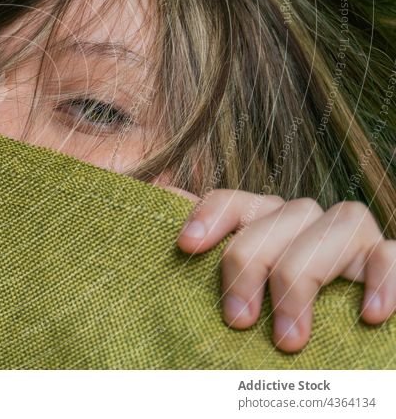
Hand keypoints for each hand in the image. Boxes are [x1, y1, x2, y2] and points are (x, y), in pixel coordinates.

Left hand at [165, 187, 395, 352]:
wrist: (342, 338)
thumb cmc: (273, 314)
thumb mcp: (238, 290)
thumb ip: (210, 262)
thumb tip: (166, 219)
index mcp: (266, 222)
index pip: (234, 201)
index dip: (208, 216)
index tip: (186, 247)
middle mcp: (307, 222)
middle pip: (280, 215)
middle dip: (251, 261)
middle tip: (237, 320)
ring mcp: (352, 238)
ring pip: (337, 222)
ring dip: (305, 277)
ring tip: (287, 339)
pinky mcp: (386, 260)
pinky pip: (390, 255)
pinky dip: (381, 281)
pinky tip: (367, 315)